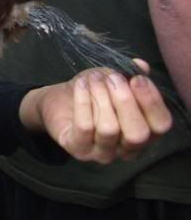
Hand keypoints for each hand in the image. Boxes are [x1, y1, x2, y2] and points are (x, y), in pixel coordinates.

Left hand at [19, 62, 172, 163]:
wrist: (59, 100)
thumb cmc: (93, 92)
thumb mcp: (113, 80)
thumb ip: (130, 75)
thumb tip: (141, 66)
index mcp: (145, 133)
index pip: (160, 125)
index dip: (152, 101)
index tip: (137, 78)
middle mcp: (128, 149)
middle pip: (138, 133)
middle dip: (125, 101)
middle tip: (113, 78)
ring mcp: (103, 154)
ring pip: (110, 129)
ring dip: (101, 97)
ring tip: (94, 79)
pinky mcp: (78, 149)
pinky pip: (85, 126)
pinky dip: (83, 101)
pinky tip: (81, 85)